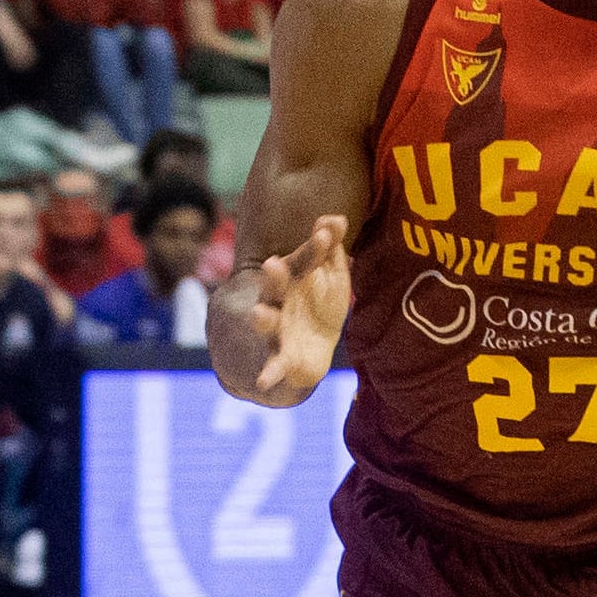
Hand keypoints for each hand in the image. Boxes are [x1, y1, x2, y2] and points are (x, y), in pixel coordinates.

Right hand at [251, 215, 351, 395]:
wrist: (303, 350)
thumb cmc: (318, 305)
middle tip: (274, 264)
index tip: (326, 230)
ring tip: (259, 314)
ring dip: (262, 319)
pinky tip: (263, 381)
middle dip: (275, 277)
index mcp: (294, 280)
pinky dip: (268, 373)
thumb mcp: (330, 276)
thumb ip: (331, 248)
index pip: (303, 260)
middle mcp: (278, 303)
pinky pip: (273, 367)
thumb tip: (337, 215)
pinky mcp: (279, 359)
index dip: (314, 247)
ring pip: (266, 323)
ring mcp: (275, 331)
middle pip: (275, 288)